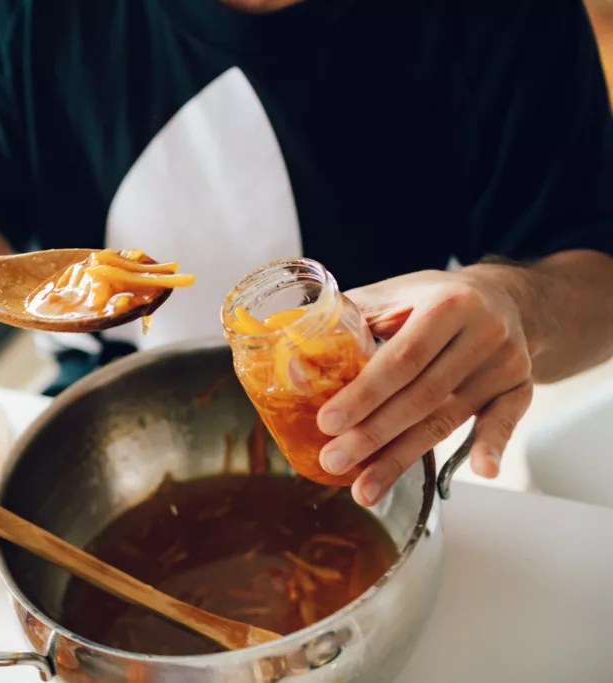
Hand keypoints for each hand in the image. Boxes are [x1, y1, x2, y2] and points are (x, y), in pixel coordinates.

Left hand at [316, 267, 534, 506]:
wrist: (501, 296)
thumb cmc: (431, 298)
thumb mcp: (391, 294)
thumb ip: (347, 323)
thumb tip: (291, 366)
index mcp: (447, 304)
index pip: (401, 359)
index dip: (363, 394)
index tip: (327, 423)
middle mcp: (482, 333)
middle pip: (423, 396)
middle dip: (373, 435)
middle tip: (334, 462)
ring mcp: (505, 363)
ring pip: (449, 419)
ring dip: (404, 458)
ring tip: (365, 489)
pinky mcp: (520, 387)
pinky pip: (506, 421)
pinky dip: (491, 445)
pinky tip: (478, 472)